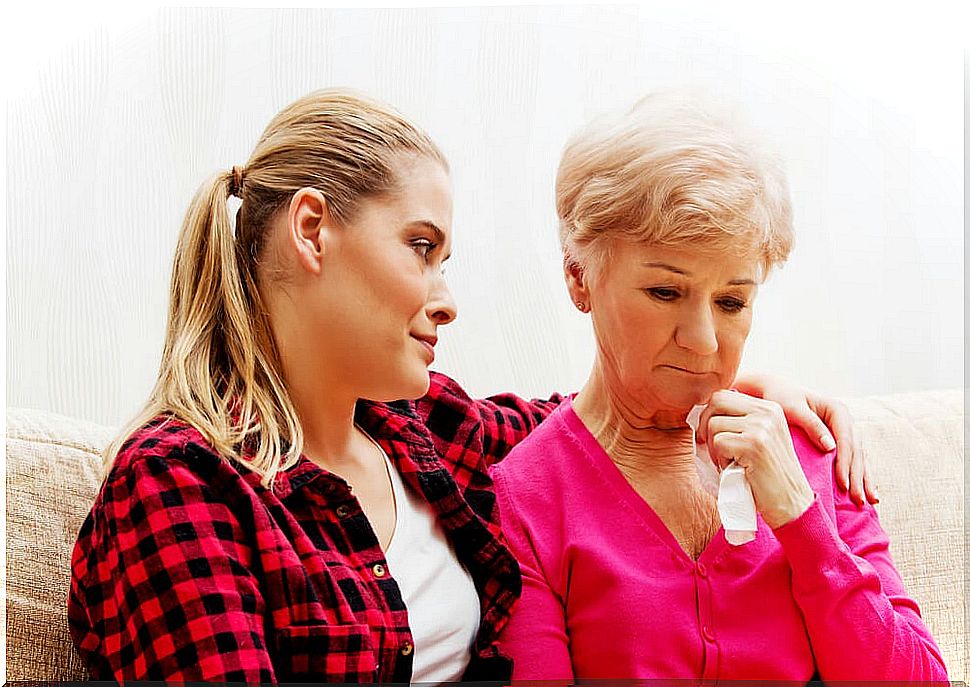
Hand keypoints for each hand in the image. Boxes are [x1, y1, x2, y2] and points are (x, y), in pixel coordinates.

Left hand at [698, 390, 815, 528]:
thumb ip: (740, 420)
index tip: (713, 435)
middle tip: (714, 447)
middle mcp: (767, 412)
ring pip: (714, 424)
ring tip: (730, 462)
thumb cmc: (769, 474)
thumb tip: (699, 409)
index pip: (724, 395)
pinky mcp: (754, 444)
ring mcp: (761, 427)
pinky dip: (720, 459)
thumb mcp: (760, 437)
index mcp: (769, 407)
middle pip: (716, 401)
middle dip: (706, 424)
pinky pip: (718, 443)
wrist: (793, 503)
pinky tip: (735, 469)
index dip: (710, 414)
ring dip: (714, 447)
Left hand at [733, 372, 876, 504]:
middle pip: (856, 452)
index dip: (845, 463)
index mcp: (837, 410)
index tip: (843, 484)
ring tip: (870, 501)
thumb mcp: (793, 408)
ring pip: (859, 458)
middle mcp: (845, 421)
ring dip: (864, 480)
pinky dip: (858, 476)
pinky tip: (865, 492)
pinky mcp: (839, 441)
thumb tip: (830, 446)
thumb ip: (811, 425)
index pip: (846, 440)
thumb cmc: (781, 398)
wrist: (775, 392)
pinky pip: (852, 460)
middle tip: (859, 499)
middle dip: (859, 477)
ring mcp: (845, 431)